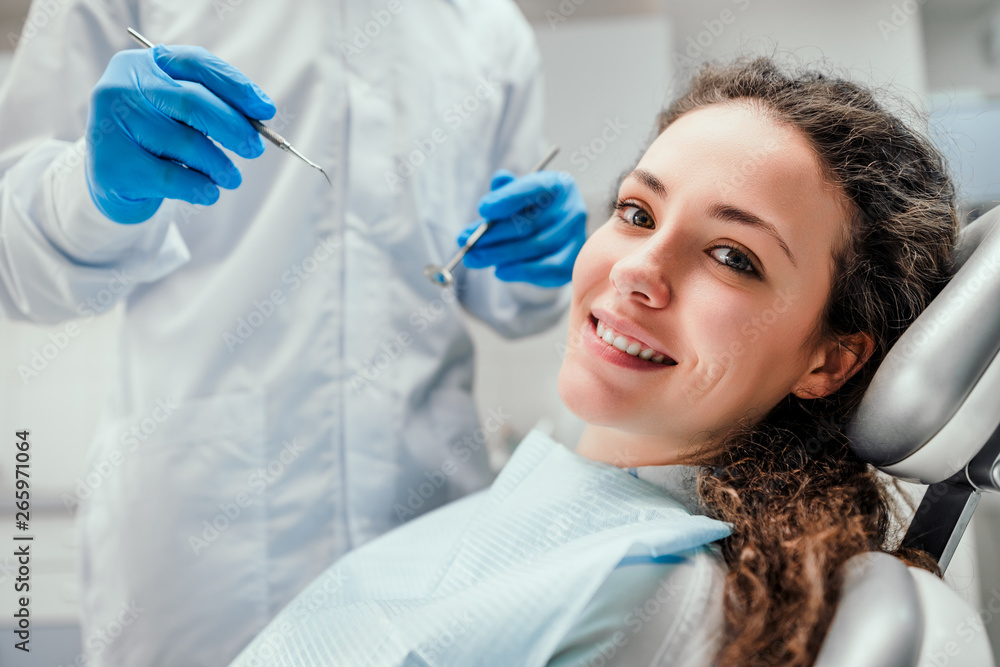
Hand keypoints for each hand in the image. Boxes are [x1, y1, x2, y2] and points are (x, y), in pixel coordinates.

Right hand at [85, 44, 275, 223]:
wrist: (110, 180)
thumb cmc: (155, 139)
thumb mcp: (176, 112)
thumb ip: (211, 105)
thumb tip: (260, 115)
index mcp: (142, 65)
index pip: (196, 64)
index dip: (236, 86)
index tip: (266, 110)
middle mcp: (121, 88)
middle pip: (193, 102)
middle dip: (234, 127)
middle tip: (254, 149)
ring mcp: (112, 125)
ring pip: (187, 143)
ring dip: (220, 165)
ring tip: (232, 178)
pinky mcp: (113, 165)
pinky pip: (173, 177)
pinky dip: (201, 188)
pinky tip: (209, 193)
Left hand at [457, 170, 586, 287]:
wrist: (555, 234)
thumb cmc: (530, 210)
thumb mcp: (517, 195)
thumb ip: (506, 190)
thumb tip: (499, 180)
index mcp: (557, 184)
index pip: (533, 188)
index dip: (507, 199)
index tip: (482, 209)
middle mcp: (573, 208)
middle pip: (530, 223)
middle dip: (493, 235)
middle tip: (466, 243)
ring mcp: (577, 235)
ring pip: (536, 247)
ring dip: (501, 255)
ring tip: (474, 258)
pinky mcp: (573, 260)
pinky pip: (548, 268)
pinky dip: (522, 271)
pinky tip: (499, 271)